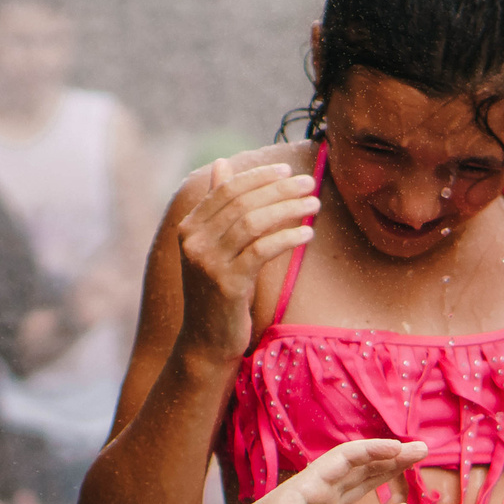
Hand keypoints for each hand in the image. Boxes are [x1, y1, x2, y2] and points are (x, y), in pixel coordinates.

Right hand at [175, 159, 317, 358]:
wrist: (207, 339)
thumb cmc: (218, 290)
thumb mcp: (215, 245)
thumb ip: (217, 206)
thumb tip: (221, 163)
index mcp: (189, 228)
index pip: (227, 189)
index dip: (259, 176)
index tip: (287, 170)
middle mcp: (193, 243)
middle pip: (242, 203)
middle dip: (279, 189)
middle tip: (309, 182)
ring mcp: (208, 264)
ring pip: (252, 223)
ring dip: (288, 209)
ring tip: (314, 205)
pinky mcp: (227, 285)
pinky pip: (262, 250)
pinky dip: (287, 237)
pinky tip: (307, 234)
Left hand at [207, 438, 427, 503]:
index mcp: (305, 486)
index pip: (345, 459)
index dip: (372, 451)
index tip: (399, 448)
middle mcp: (318, 495)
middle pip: (361, 469)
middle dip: (391, 458)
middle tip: (424, 448)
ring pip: (362, 490)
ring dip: (388, 478)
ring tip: (416, 464)